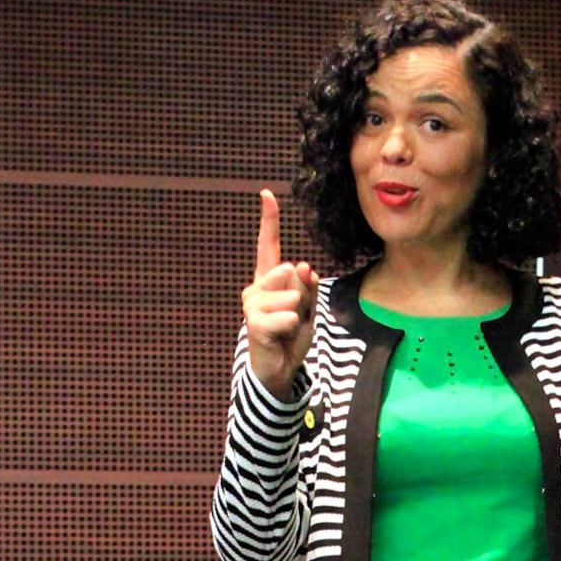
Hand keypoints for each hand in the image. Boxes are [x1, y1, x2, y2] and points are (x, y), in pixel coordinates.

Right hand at [241, 189, 318, 400]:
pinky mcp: (253, 322)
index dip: (268, 219)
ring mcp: (252, 304)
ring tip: (288, 328)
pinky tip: (283, 336)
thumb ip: (307, 286)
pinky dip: (294, 327)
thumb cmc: (292, 334)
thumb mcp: (308, 307)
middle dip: (304, 296)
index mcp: (269, 278)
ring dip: (299, 313)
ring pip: (292, 295)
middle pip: (292, 273)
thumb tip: (303, 265)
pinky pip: (289, 316)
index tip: (267, 193)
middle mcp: (256, 286)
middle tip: (295, 317)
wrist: (279, 367)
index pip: (268, 244)